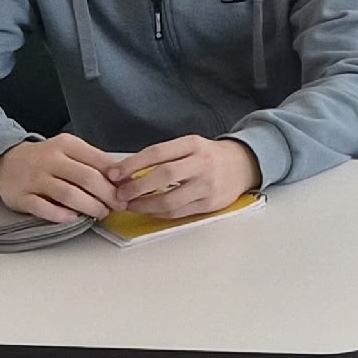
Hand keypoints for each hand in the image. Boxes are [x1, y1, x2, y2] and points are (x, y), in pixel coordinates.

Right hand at [0, 133, 124, 223]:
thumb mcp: (69, 150)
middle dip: (108, 195)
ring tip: (101, 213)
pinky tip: (74, 218)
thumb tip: (123, 178)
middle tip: (118, 206)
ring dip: (90, 207)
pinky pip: (44, 208)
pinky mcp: (21, 197)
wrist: (4, 161)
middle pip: (87, 178)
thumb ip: (93, 161)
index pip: (98, 161)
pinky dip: (61, 215)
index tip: (127, 190)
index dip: (117, 178)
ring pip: (68, 194)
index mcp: (66, 145)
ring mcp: (34, 179)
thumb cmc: (45, 158)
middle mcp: (50, 159)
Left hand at [113, 136, 258, 219]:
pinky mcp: (210, 204)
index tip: (113, 174)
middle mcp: (202, 163)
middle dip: (136, 187)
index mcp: (194, 144)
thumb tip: (125, 172)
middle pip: (164, 175)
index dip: (132, 164)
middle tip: (119, 194)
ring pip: (170, 200)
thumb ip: (163, 156)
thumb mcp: (190, 146)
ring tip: (130, 205)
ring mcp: (208, 185)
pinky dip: (159, 213)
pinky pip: (179, 212)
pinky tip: (149, 210)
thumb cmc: (209, 156)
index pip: (158, 152)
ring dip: (145, 205)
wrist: (244, 165)